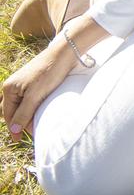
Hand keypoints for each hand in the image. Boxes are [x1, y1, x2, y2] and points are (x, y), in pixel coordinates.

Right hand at [2, 16, 108, 141]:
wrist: (64, 53)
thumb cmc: (49, 72)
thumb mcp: (35, 95)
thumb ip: (23, 113)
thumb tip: (13, 130)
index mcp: (9, 89)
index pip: (9, 115)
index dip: (15, 128)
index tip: (20, 140)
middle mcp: (13, 86)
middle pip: (14, 111)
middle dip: (21, 122)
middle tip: (33, 131)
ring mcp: (23, 84)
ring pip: (22, 106)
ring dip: (28, 115)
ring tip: (37, 123)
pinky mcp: (34, 82)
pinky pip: (29, 99)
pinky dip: (33, 107)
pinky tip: (40, 111)